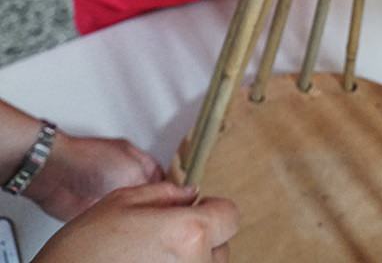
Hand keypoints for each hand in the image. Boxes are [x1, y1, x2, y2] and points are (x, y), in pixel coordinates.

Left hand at [27, 131, 162, 221]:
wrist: (56, 174)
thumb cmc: (89, 160)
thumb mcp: (133, 171)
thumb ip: (155, 186)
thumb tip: (174, 196)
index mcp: (138, 159)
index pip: (164, 176)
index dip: (174, 190)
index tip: (184, 204)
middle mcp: (125, 174)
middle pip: (149, 194)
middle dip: (157, 206)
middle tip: (168, 218)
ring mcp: (109, 191)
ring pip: (132, 209)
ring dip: (138, 218)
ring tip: (148, 227)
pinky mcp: (95, 208)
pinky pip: (114, 219)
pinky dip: (120, 226)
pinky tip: (127, 231)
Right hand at [33, 182, 238, 262]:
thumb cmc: (82, 252)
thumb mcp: (122, 201)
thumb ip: (165, 194)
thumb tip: (189, 195)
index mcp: (188, 233)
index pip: (230, 217)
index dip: (215, 210)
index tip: (201, 211)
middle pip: (221, 249)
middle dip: (202, 239)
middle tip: (167, 238)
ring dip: (188, 262)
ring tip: (152, 260)